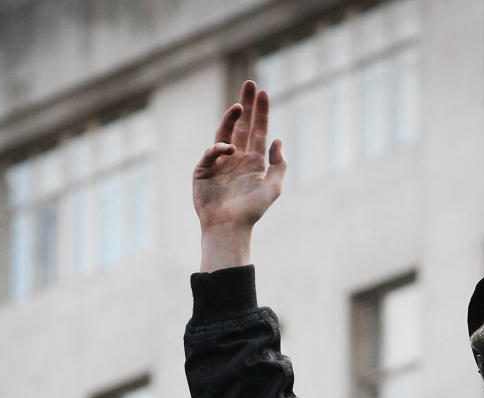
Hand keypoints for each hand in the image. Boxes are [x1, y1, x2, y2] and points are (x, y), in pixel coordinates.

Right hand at [194, 81, 286, 252]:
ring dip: (231, 119)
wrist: (229, 228)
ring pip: (224, 133)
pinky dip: (219, 148)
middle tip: (249, 84)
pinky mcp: (204, 170)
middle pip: (242, 125)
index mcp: (254, 162)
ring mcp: (219, 163)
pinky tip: (229, 149)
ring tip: (238, 107)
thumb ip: (279, 164)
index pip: (258, 131)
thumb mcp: (273, 188)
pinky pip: (211, 153)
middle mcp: (237, 158)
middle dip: (246, 104)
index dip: (261, 112)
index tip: (263, 93)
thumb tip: (278, 139)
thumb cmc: (252, 212)